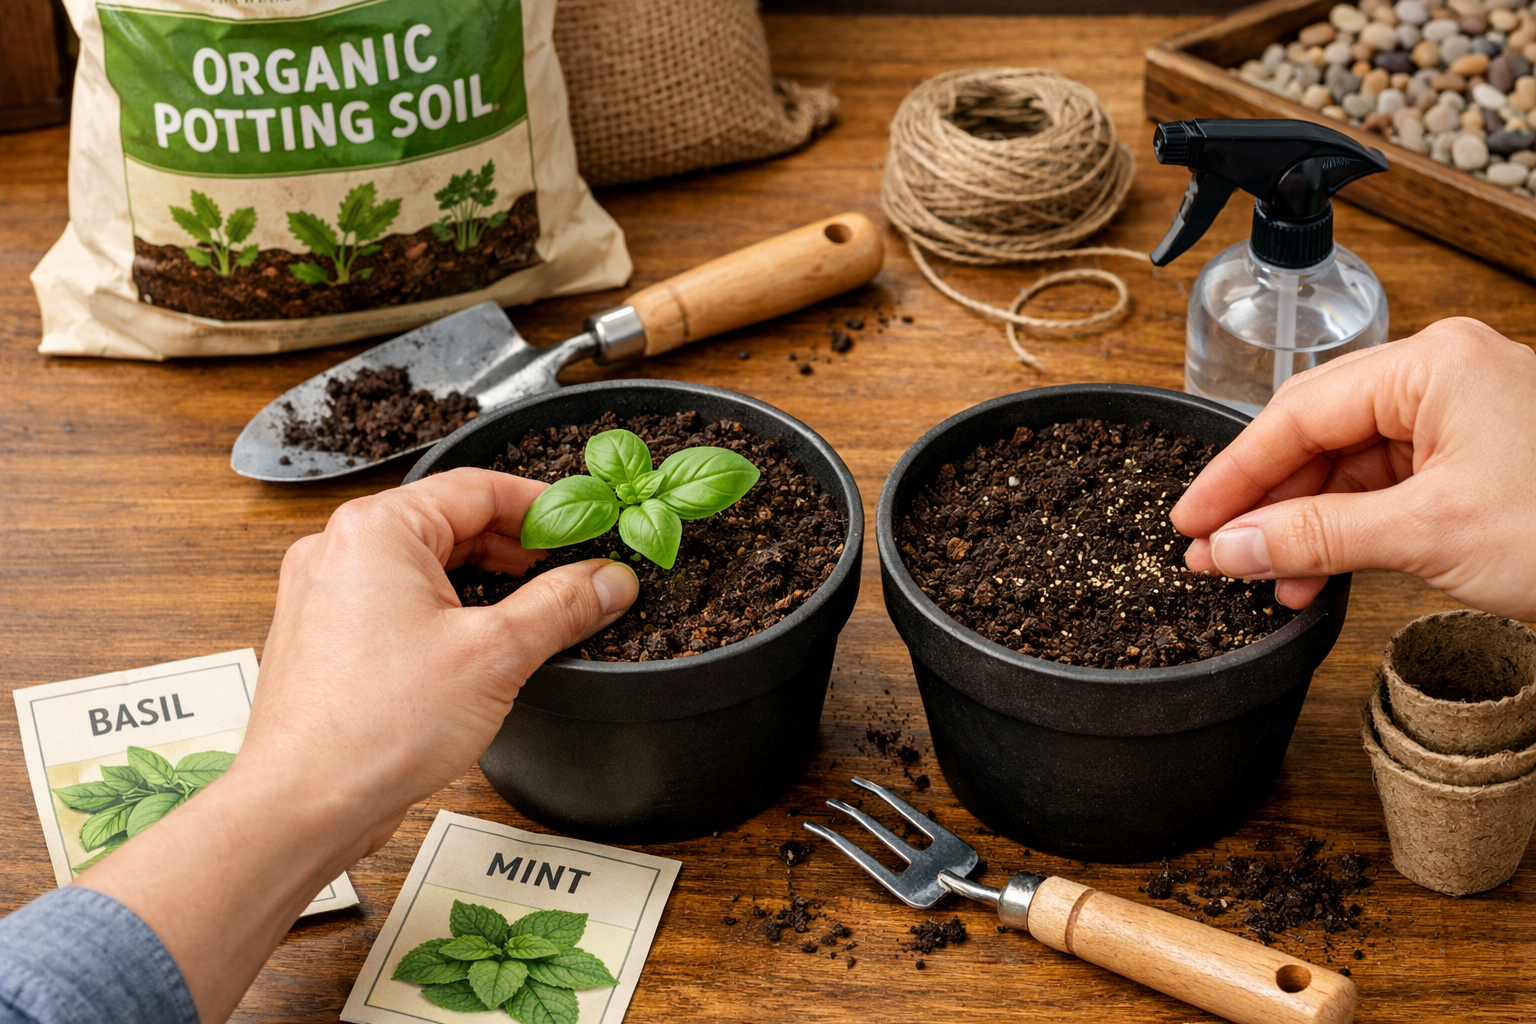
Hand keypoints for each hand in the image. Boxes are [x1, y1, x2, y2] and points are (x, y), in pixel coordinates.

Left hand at [79, 467, 636, 1022]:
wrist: (302, 804)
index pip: (477, 488)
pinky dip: (444, 610)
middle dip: (515, 548)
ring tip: (533, 611)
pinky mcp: (324, 636)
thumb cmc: (377, 727)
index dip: (542, 505)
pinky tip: (480, 645)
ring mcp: (324, 592)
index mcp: (376, 529)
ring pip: (423, 565)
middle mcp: (339, 549)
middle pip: (449, 523)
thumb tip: (610, 579)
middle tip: (570, 572)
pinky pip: (395, 601)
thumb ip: (562, 606)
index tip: (583, 526)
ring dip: (482, 581)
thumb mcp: (496, 655)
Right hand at [1171, 317, 1535, 617]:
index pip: (1298, 413)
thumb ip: (1315, 537)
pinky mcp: (1477, 460)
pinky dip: (1349, 531)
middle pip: (1319, 434)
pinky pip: (1388, 487)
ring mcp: (1463, 416)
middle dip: (1267, 503)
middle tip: (1214, 554)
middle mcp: (1443, 376)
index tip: (1188, 522)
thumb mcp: (1428, 535)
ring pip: (1350, 466)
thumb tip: (1227, 548)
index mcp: (1433, 363)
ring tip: (1268, 579)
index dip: (1234, 474)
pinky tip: (1318, 573)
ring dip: (1305, 526)